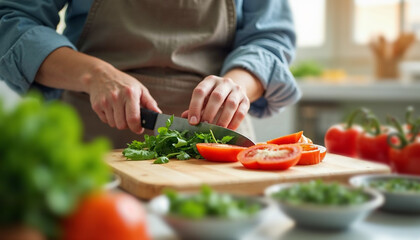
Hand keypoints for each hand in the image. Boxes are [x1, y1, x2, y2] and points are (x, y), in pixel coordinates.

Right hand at [35, 48, 161, 133]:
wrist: (100, 75)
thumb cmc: (123, 83)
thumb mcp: (140, 89)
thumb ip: (150, 103)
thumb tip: (158, 114)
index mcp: (129, 94)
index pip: (133, 118)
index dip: (137, 128)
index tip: (139, 128)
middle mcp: (116, 98)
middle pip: (122, 125)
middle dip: (128, 125)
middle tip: (130, 118)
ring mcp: (105, 102)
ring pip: (114, 124)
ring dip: (119, 122)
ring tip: (120, 111)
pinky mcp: (96, 106)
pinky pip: (105, 121)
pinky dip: (110, 118)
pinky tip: (112, 109)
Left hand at [182, 75, 249, 129]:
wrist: (234, 89)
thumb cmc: (214, 96)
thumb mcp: (204, 98)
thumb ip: (196, 107)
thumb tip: (184, 117)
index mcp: (210, 80)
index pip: (200, 91)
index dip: (195, 107)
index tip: (192, 121)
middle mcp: (224, 83)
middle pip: (217, 97)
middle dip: (209, 113)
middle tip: (205, 126)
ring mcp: (237, 90)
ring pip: (231, 104)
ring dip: (223, 119)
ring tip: (217, 130)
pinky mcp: (246, 100)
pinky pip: (241, 112)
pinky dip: (234, 122)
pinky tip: (228, 130)